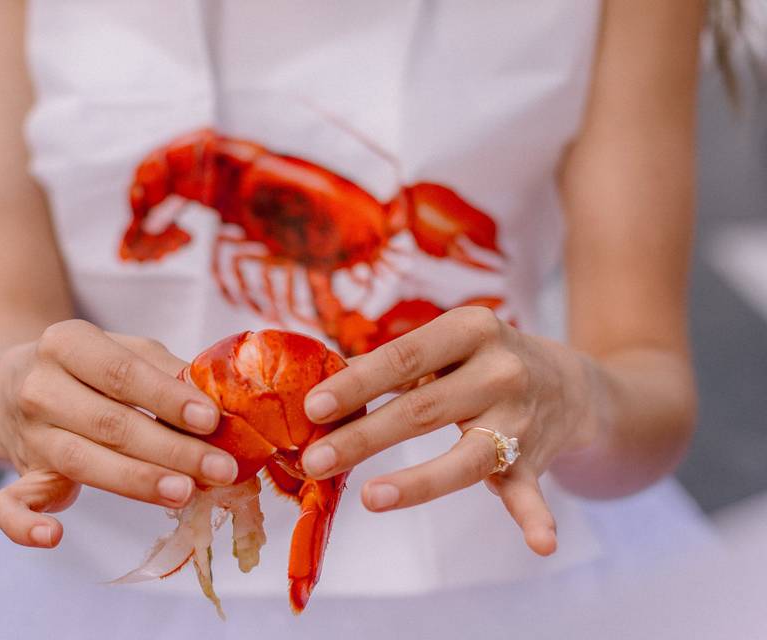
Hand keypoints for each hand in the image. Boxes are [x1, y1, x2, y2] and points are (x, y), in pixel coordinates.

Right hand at [0, 320, 238, 547]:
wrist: (9, 383)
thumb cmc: (87, 368)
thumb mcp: (123, 350)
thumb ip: (167, 372)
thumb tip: (220, 403)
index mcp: (66, 344)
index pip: (122, 373)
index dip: (168, 398)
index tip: (211, 420)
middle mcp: (39, 387)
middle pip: (109, 423)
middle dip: (170, 449)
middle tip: (219, 468)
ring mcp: (25, 434)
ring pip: (80, 462)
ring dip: (135, 481)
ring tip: (184, 492)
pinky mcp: (16, 474)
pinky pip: (7, 505)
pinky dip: (23, 524)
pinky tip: (52, 537)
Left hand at [300, 306, 597, 555]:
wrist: (569, 382)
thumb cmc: (481, 361)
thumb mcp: (445, 345)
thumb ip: (392, 367)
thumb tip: (319, 393)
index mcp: (470, 330)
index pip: (404, 356)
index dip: (357, 383)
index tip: (313, 407)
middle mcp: (499, 370)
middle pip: (422, 409)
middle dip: (363, 437)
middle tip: (314, 461)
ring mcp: (519, 418)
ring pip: (464, 455)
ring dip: (417, 481)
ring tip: (370, 498)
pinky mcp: (534, 460)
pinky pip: (531, 492)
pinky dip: (537, 518)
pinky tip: (541, 544)